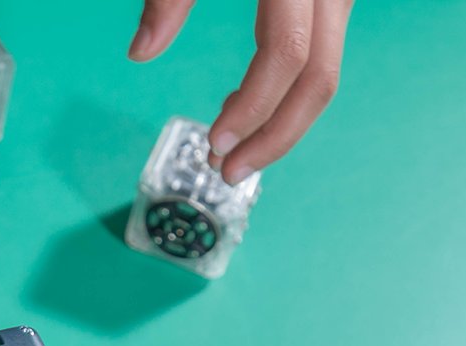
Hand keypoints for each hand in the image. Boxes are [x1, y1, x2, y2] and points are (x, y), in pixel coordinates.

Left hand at [129, 0, 353, 182]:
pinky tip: (237, 103)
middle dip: (275, 137)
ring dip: (277, 120)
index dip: (254, 107)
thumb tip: (141, 53)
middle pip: (321, 79)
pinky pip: (317, 53)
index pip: (288, 54)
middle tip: (226, 173)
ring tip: (226, 146)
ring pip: (323, 72)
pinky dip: (280, 90)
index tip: (214, 142)